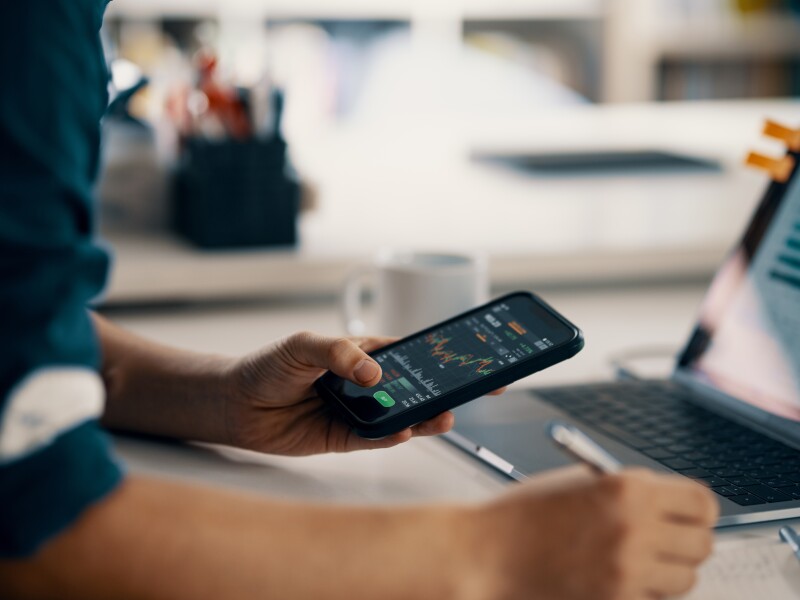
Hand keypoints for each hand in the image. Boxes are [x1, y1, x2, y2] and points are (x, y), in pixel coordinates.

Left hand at [225, 331, 504, 455]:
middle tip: (476, 390)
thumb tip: (375, 374)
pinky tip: (406, 431)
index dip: (442, 356)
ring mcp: (359, 412)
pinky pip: (376, 438)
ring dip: (425, 417)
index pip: (412, 354)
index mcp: (365, 354)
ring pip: (402, 416)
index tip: (472, 358)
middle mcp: (367, 384)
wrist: (237, 404)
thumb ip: (340, 354)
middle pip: (415, 387)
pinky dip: (392, 436)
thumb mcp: (305, 345)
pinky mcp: (346, 438)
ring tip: (444, 416)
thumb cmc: (270, 365)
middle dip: (446, 389)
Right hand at [465, 466, 717, 599]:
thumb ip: (629, 492)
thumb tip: (670, 506)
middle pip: (702, 544)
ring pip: (685, 579)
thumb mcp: (579, 484)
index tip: (687, 515)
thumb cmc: (524, 514)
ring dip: (667, 571)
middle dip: (686, 541)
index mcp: (628, 489)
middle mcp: (635, 528)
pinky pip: (655, 599)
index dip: (696, 510)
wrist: (487, 553)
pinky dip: (644, 591)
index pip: (702, 503)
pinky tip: (615, 577)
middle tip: (665, 539)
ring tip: (635, 560)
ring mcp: (627, 571)